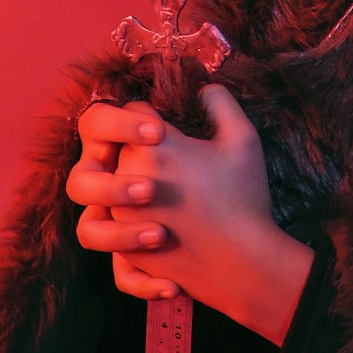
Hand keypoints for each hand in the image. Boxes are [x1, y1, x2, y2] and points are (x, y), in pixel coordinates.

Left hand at [66, 87, 312, 343]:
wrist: (241, 263)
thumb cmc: (242, 196)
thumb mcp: (243, 137)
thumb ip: (220, 101)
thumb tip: (203, 90)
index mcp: (150, 146)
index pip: (132, 111)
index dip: (152, 114)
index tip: (170, 124)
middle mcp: (126, 179)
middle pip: (117, 149)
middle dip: (140, 149)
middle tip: (176, 160)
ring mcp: (121, 217)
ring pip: (109, 192)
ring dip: (130, 190)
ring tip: (163, 198)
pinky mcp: (125, 251)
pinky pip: (117, 238)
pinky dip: (135, 237)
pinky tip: (165, 235)